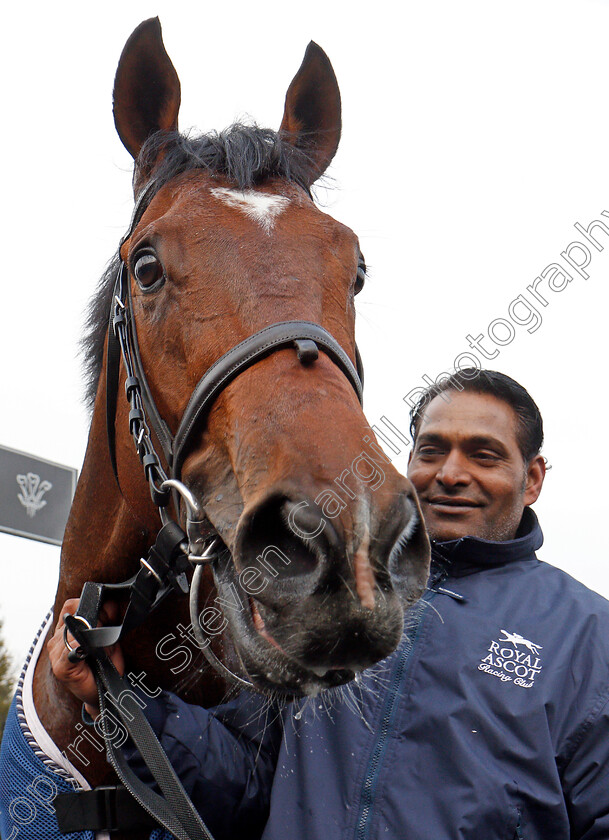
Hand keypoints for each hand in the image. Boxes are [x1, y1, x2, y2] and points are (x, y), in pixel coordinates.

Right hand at [48, 598, 124, 718]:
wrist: (105, 692)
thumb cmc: (104, 664)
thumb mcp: (108, 637)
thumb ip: (105, 618)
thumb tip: (110, 602)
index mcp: (66, 629)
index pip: (72, 605)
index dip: (91, 605)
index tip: (109, 613)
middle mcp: (57, 640)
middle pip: (74, 616)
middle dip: (96, 619)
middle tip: (108, 630)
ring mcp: (56, 654)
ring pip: (72, 631)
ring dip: (91, 635)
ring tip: (102, 646)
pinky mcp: (60, 668)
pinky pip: (67, 652)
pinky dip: (78, 649)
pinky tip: (86, 653)